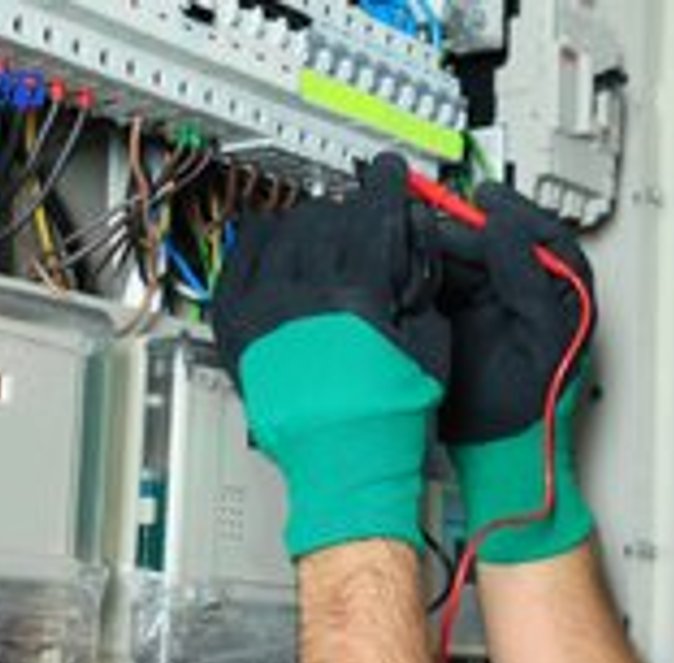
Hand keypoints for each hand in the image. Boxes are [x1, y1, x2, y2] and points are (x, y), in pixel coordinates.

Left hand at [212, 153, 447, 555]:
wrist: (345, 466)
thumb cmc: (387, 421)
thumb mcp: (428, 346)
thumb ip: (418, 282)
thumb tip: (409, 239)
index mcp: (354, 301)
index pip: (371, 217)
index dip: (386, 188)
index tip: (390, 177)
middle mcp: (301, 300)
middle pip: (325, 219)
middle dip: (350, 210)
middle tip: (362, 216)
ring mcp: (262, 315)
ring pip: (279, 233)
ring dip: (308, 224)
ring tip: (323, 233)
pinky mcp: (237, 332)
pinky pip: (238, 263)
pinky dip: (259, 246)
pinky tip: (275, 245)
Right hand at [437, 183, 595, 561]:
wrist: (501, 451)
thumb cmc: (534, 407)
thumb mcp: (540, 336)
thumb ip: (526, 279)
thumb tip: (505, 231)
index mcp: (560, 293)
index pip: (539, 235)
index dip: (510, 212)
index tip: (483, 198)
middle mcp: (526, 294)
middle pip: (494, 242)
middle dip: (463, 228)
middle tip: (434, 216)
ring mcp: (492, 305)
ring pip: (464, 259)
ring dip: (440, 247)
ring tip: (418, 236)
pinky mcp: (461, 319)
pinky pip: (443, 283)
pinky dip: (426, 273)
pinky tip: (411, 267)